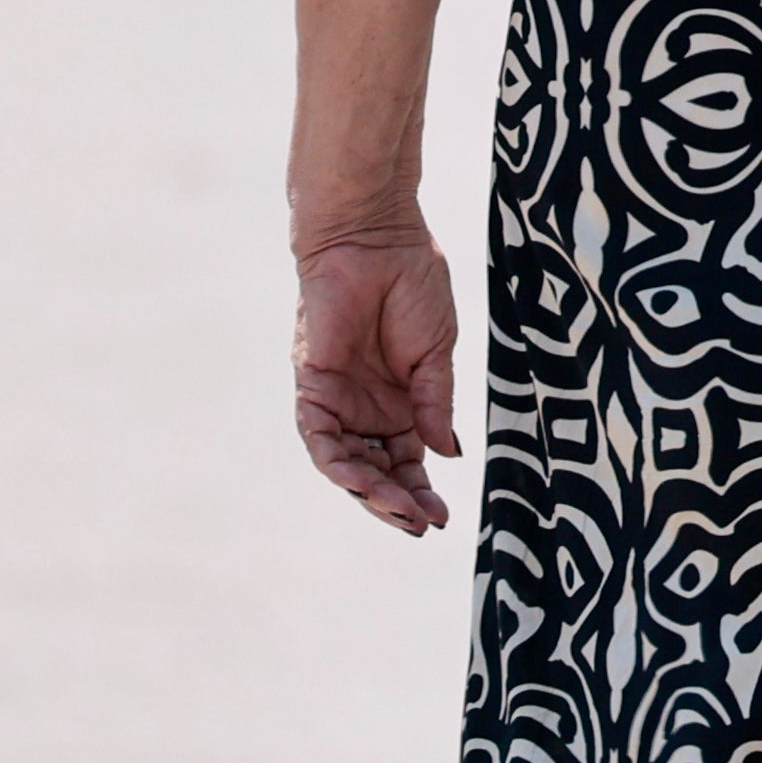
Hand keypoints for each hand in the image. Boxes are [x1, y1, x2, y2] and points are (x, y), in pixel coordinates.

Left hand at [293, 230, 460, 530]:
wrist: (378, 239)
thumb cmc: (413, 284)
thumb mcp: (437, 354)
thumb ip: (436, 404)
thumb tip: (449, 454)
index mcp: (399, 404)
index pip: (406, 462)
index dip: (421, 491)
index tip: (443, 517)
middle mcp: (365, 409)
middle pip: (376, 470)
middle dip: (397, 502)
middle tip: (422, 524)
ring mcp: (338, 399)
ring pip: (345, 462)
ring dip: (369, 491)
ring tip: (399, 511)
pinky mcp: (312, 384)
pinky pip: (318, 436)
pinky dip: (337, 462)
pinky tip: (362, 482)